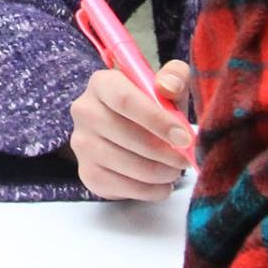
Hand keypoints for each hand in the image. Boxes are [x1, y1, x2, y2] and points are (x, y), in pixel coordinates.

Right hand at [69, 59, 194, 200]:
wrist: (127, 134)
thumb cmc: (151, 107)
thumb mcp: (167, 88)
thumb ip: (174, 77)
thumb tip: (168, 86)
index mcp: (102, 83)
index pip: (124, 100)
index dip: (157, 120)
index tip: (185, 137)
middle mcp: (84, 111)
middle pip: (127, 135)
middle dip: (164, 152)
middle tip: (186, 159)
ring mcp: (81, 144)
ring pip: (126, 164)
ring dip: (160, 172)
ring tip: (175, 169)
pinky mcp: (87, 173)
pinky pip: (123, 187)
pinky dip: (150, 190)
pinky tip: (162, 183)